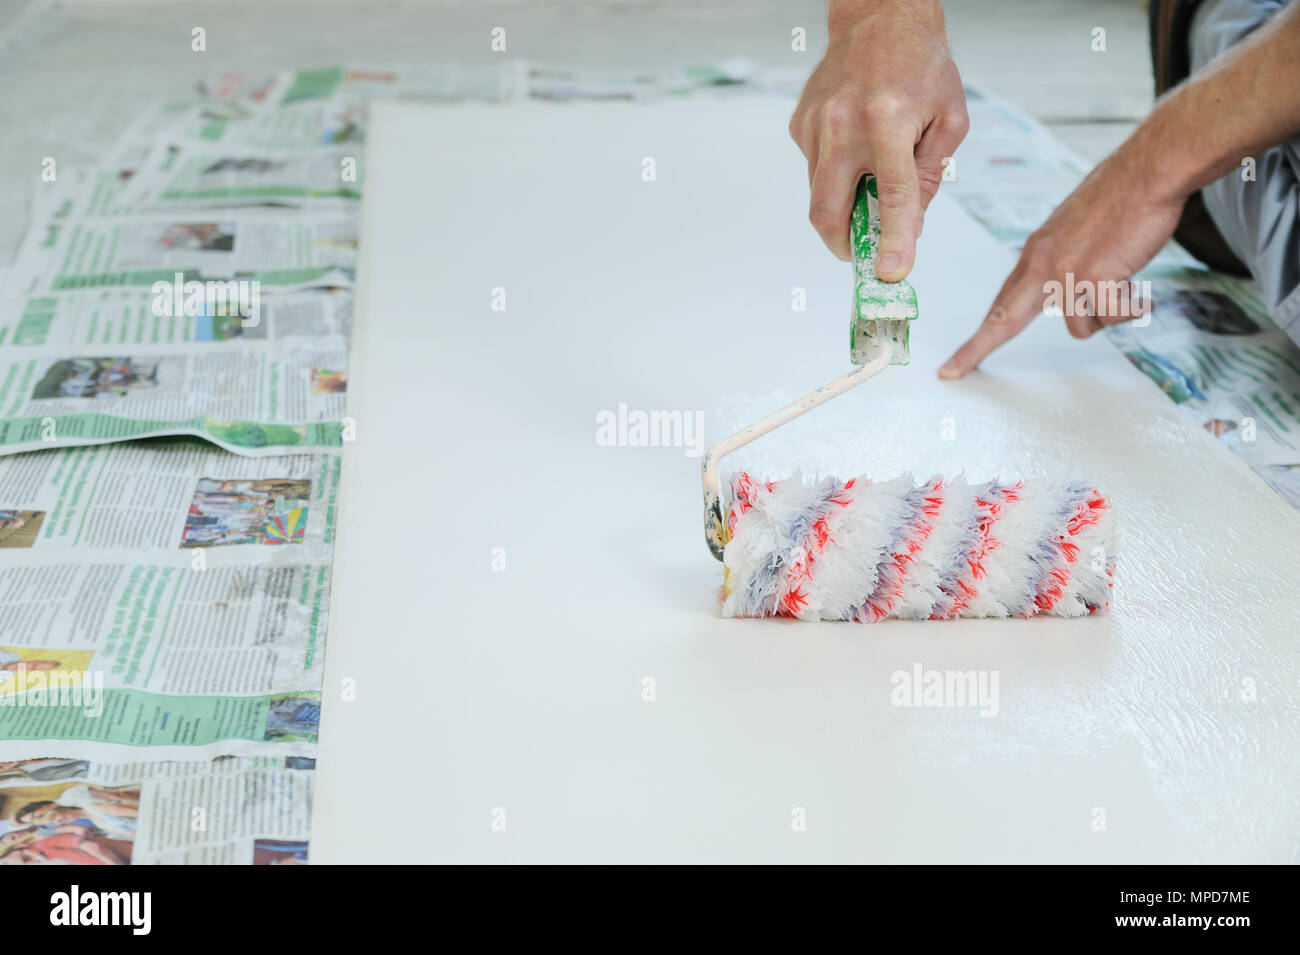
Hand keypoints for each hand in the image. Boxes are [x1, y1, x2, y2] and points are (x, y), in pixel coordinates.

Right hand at [790, 0, 967, 277]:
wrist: (880, 18)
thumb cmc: (920, 64)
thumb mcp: (949, 120)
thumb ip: (928, 177)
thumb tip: (909, 226)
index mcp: (887, 121)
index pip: (891, 196)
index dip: (892, 240)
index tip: (890, 273)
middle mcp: (843, 125)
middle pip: (828, 211)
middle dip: (843, 244)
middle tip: (861, 253)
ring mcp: (815, 126)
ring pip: (819, 195)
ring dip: (842, 206)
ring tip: (868, 183)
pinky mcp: (801, 126)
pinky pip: (815, 170)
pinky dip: (836, 176)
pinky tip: (855, 149)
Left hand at [939, 142, 1185, 378]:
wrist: (1147, 171)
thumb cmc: (1122, 196)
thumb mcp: (1075, 229)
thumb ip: (1060, 261)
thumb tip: (1060, 295)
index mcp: (1037, 253)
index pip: (1002, 299)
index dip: (981, 332)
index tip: (955, 359)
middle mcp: (1043, 265)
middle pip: (1003, 319)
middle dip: (976, 348)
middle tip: (951, 372)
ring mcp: (1066, 273)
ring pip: (1081, 327)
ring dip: (1105, 313)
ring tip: (1121, 280)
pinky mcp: (1094, 280)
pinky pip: (1112, 317)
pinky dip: (1130, 307)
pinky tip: (1135, 282)